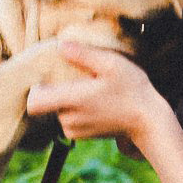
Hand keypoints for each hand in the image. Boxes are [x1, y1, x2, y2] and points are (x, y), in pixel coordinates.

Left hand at [28, 39, 171, 151]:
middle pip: (45, 103)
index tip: (49, 77)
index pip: (34, 102)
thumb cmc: (132, 90)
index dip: (36, 89)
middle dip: (55, 89)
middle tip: (77, 78)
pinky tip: (93, 101)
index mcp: (72, 100)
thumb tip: (60, 46)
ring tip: (89, 89)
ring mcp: (74, 130)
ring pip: (56, 110)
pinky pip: (67, 119)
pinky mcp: (81, 136)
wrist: (147, 121)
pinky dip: (74, 110)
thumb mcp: (111, 64)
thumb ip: (83, 55)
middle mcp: (68, 119)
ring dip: (66, 99)